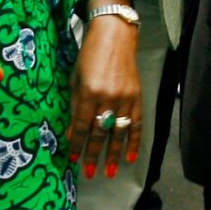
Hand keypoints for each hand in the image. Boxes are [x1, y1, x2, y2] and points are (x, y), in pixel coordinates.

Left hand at [64, 12, 141, 175]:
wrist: (114, 36)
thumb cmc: (89, 55)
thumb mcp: (75, 79)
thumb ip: (75, 106)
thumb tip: (74, 133)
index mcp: (89, 92)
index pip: (83, 126)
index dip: (78, 145)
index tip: (73, 160)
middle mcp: (108, 97)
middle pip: (101, 133)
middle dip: (94, 155)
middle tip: (89, 173)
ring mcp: (125, 98)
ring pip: (119, 133)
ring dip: (113, 155)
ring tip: (108, 172)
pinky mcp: (137, 97)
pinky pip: (137, 125)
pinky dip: (134, 143)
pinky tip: (131, 158)